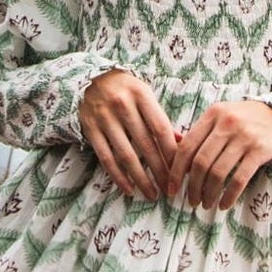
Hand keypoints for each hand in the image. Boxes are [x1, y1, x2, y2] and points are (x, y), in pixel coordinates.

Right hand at [79, 69, 178, 198]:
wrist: (90, 78)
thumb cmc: (125, 89)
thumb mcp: (145, 95)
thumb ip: (160, 118)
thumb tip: (181, 142)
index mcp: (141, 95)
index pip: (161, 129)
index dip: (172, 152)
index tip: (180, 170)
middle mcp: (122, 105)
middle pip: (146, 145)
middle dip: (160, 170)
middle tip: (170, 189)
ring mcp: (104, 118)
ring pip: (126, 155)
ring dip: (141, 178)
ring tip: (152, 193)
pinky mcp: (90, 129)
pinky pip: (106, 157)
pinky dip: (118, 176)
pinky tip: (129, 188)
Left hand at [167, 97, 271, 211]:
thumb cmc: (249, 120)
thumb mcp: (224, 117)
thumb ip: (203, 133)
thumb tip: (174, 154)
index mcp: (213, 114)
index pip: (187, 146)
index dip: (176, 171)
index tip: (172, 188)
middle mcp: (227, 123)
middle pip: (200, 162)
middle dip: (193, 186)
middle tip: (191, 200)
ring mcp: (244, 136)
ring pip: (218, 173)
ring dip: (209, 194)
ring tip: (206, 204)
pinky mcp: (260, 150)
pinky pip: (239, 179)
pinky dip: (229, 196)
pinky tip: (224, 204)